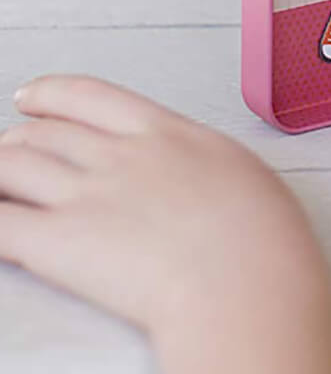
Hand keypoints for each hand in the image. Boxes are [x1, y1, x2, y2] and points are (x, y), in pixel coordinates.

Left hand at [0, 77, 330, 338]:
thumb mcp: (242, 172)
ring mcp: (87, 196)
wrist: (246, 279)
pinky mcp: (58, 243)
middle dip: (15, 143)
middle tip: (7, 155)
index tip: (31, 98)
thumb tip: (195, 170)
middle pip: (43, 134)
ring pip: (10, 169)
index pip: (91, 97)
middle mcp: (120, 156)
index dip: (51, 94)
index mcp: (167, 133)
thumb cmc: (262, 237)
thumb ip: (202, 161)